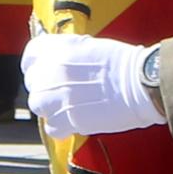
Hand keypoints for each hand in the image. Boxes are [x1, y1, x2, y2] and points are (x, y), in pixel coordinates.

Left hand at [22, 29, 159, 138]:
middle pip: (32, 83)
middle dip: (44, 88)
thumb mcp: (90, 46)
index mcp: (60, 48)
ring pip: (38, 105)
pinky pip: (52, 126)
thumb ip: (68, 53)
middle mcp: (53, 69)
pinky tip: (73, 122)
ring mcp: (58, 94)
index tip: (41, 72)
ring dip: (49, 108)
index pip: (31, 55)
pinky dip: (61, 127)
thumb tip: (59, 62)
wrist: (140, 83)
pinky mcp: (68, 118)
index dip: (36, 65)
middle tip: (61, 93)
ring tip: (66, 108)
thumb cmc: (124, 64)